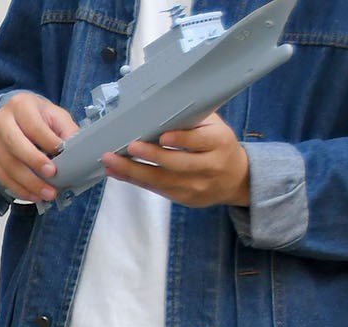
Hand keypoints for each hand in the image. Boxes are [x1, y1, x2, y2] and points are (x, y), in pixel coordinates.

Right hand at [0, 91, 77, 202]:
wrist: (14, 116)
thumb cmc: (37, 116)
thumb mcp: (55, 115)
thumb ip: (66, 130)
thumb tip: (76, 150)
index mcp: (20, 105)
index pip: (33, 126)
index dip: (47, 142)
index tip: (61, 154)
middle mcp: (1, 121)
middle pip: (16, 146)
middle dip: (35, 164)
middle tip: (53, 176)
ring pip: (8, 166)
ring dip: (28, 183)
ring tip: (46, 193)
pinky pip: (1, 177)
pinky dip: (18, 189)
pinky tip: (33, 195)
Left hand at [103, 114, 251, 207]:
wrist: (235, 178)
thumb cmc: (218, 145)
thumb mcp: (214, 127)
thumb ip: (192, 119)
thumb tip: (161, 108)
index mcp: (219, 143)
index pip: (200, 142)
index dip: (181, 140)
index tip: (163, 136)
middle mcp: (209, 166)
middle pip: (178, 164)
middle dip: (152, 156)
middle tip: (130, 147)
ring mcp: (196, 185)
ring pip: (162, 180)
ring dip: (133, 171)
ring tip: (112, 162)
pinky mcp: (183, 198)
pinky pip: (155, 189)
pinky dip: (134, 180)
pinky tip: (117, 172)